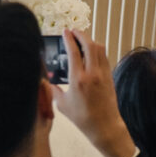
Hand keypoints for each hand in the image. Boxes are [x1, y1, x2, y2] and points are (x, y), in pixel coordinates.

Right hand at [51, 30, 136, 156]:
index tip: (65, 32)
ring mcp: (103, 74)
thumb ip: (52, 90)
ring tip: (82, 39)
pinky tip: (91, 52)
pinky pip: (104, 57)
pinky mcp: (109, 76)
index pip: (74, 52)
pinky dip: (97, 50)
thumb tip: (45, 82)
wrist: (104, 125)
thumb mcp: (62, 105)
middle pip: (89, 45)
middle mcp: (92, 74)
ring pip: (100, 49)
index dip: (69, 39)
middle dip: (81, 34)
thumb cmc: (82, 117)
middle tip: (74, 31)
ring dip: (90, 40)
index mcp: (78, 80)